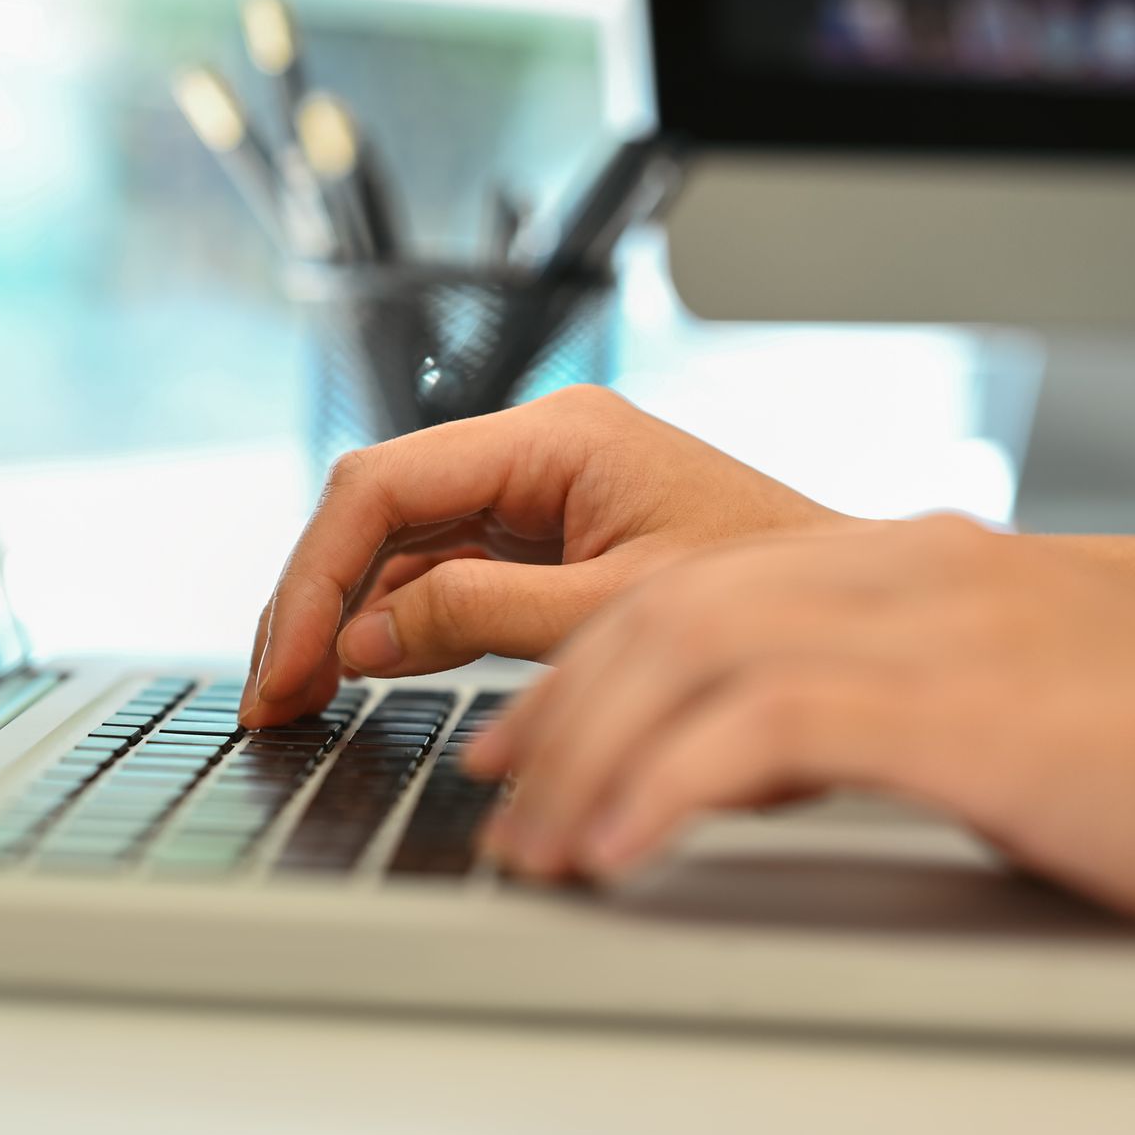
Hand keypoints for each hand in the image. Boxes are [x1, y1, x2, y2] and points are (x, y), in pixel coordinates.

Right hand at [240, 386, 850, 726]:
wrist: (861, 620)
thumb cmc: (777, 603)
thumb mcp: (612, 619)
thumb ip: (473, 618)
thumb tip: (356, 642)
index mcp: (558, 436)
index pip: (385, 486)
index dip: (316, 578)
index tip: (289, 666)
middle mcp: (538, 449)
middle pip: (378, 509)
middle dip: (314, 600)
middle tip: (273, 695)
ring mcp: (538, 491)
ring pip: (399, 544)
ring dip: (344, 618)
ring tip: (299, 698)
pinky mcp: (546, 534)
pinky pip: (442, 572)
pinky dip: (394, 626)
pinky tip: (358, 676)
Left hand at [466, 514, 1134, 931]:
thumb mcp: (974, 710)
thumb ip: (856, 708)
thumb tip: (727, 762)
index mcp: (894, 564)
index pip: (688, 591)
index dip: (584, 668)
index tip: (522, 742)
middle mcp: (896, 570)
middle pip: (663, 613)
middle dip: (558, 712)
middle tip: (501, 802)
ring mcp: (928, 623)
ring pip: (686, 653)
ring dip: (587, 753)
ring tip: (540, 848)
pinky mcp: (960, 700)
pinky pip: (763, 724)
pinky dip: (668, 781)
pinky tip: (622, 847)